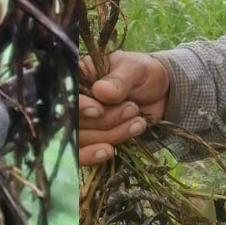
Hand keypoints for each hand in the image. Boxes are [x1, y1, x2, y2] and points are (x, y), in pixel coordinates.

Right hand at [78, 51, 168, 165]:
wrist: (160, 94)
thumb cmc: (142, 74)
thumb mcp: (135, 69)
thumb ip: (119, 80)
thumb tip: (101, 91)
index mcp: (76, 77)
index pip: (66, 94)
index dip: (79, 106)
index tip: (98, 110)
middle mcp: (70, 101)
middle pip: (72, 120)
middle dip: (103, 120)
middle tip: (132, 109)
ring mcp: (78, 123)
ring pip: (80, 138)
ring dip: (109, 135)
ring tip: (138, 123)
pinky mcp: (88, 141)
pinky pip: (80, 154)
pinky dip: (93, 155)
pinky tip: (108, 152)